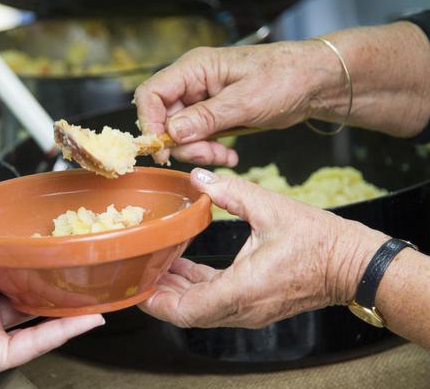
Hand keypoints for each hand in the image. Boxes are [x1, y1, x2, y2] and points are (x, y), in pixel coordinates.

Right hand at [134, 42, 339, 164]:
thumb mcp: (245, 101)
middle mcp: (193, 84)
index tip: (163, 149)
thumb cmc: (284, 78)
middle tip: (208, 155)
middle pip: (165, 119)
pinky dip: (211, 151)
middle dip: (183, 144)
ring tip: (224, 156)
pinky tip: (230, 156)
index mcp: (195, 69)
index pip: (152, 94)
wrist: (312, 83)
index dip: (151, 122)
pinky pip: (199, 138)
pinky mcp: (213, 116)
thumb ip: (206, 117)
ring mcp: (202, 101)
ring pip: (181, 134)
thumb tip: (173, 132)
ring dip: (199, 151)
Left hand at [140, 169, 387, 328]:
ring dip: (176, 290)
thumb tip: (199, 177)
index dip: (156, 302)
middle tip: (139, 270)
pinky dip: (196, 287)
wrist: (352, 264)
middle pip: (187, 313)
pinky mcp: (255, 304)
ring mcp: (249, 310)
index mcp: (241, 290)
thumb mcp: (270, 208)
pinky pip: (216, 301)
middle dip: (160, 293)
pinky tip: (183, 267)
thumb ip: (231, 192)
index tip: (136, 286)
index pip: (185, 310)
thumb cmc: (318, 241)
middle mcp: (242, 308)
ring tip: (155, 265)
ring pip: (200, 309)